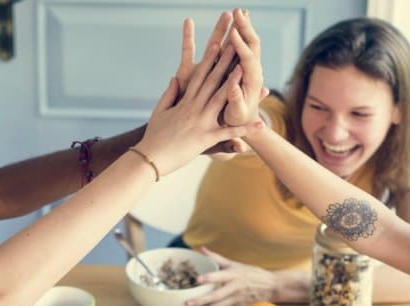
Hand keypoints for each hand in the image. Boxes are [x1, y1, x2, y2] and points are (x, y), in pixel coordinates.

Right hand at [136, 27, 262, 177]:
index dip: (209, 59)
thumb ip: (169, 94)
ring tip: (245, 69)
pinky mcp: (205, 139)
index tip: (218, 44)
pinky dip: (246, 130)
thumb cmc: (154, 137)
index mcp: (185, 101)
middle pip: (212, 81)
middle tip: (236, 45)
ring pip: (220, 99)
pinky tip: (260, 124)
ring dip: (234, 84)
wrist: (149, 158)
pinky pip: (229, 133)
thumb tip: (174, 78)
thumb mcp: (159, 112)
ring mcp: (200, 122)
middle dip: (225, 62)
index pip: (199, 76)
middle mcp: (194, 108)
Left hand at [182, 248, 277, 305]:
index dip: (210, 278)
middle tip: (186, 304)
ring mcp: (236, 301)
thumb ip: (217, 258)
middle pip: (216, 297)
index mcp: (234, 275)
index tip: (198, 279)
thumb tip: (201, 249)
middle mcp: (234, 288)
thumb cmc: (252, 274)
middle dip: (200, 301)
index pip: (221, 276)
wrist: (272, 287)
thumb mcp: (236, 264)